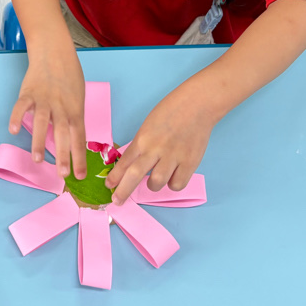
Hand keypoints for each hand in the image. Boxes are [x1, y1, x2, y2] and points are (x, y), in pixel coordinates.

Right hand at [9, 45, 86, 178]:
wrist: (54, 52)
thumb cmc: (69, 75)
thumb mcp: (78, 97)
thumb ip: (74, 117)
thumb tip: (72, 139)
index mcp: (75, 109)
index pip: (79, 137)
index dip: (79, 157)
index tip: (79, 176)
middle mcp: (61, 106)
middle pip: (63, 133)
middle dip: (63, 155)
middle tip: (62, 174)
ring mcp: (44, 99)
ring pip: (42, 123)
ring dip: (40, 142)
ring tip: (38, 160)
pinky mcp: (28, 92)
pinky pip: (22, 107)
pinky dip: (17, 118)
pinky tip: (14, 131)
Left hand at [105, 83, 217, 204]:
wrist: (197, 104)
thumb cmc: (171, 112)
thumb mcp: (149, 125)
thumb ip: (141, 145)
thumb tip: (132, 164)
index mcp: (143, 138)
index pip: (124, 161)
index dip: (115, 176)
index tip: (109, 185)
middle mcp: (156, 148)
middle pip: (135, 175)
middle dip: (123, 190)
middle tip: (117, 200)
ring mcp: (173, 156)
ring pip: (157, 183)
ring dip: (152, 185)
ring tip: (155, 179)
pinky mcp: (190, 162)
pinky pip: (177, 184)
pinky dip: (173, 183)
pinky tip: (173, 175)